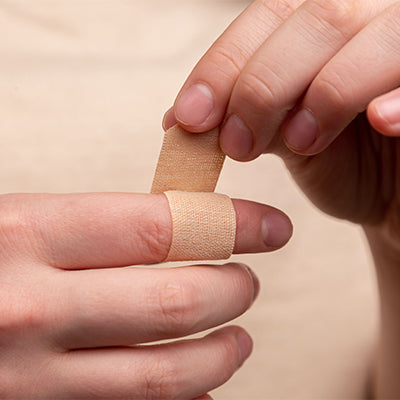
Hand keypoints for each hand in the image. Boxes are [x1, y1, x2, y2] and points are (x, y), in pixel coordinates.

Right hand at [0, 192, 291, 398]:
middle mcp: (29, 308)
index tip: (271, 226)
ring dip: (221, 353)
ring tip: (238, 336)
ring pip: (166, 374)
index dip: (231, 223)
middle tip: (248, 281)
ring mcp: (31, 380)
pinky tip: (197, 383)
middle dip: (234, 289)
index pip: (163, 224)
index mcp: (24, 233)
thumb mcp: (20, 224)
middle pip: (176, 299)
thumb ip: (95, 229)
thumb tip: (176, 234)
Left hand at [164, 0, 399, 248]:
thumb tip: (177, 120)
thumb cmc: (340, 163)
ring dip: (326, 92)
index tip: (190, 118)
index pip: (268, 17)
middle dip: (264, 85)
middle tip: (238, 145)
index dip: (224, 66)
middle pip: (316, 19)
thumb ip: (241, 119)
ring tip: (300, 143)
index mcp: (323, 27)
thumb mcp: (284, 139)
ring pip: (370, 37)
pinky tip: (379, 121)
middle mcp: (368, 18)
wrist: (392, 194)